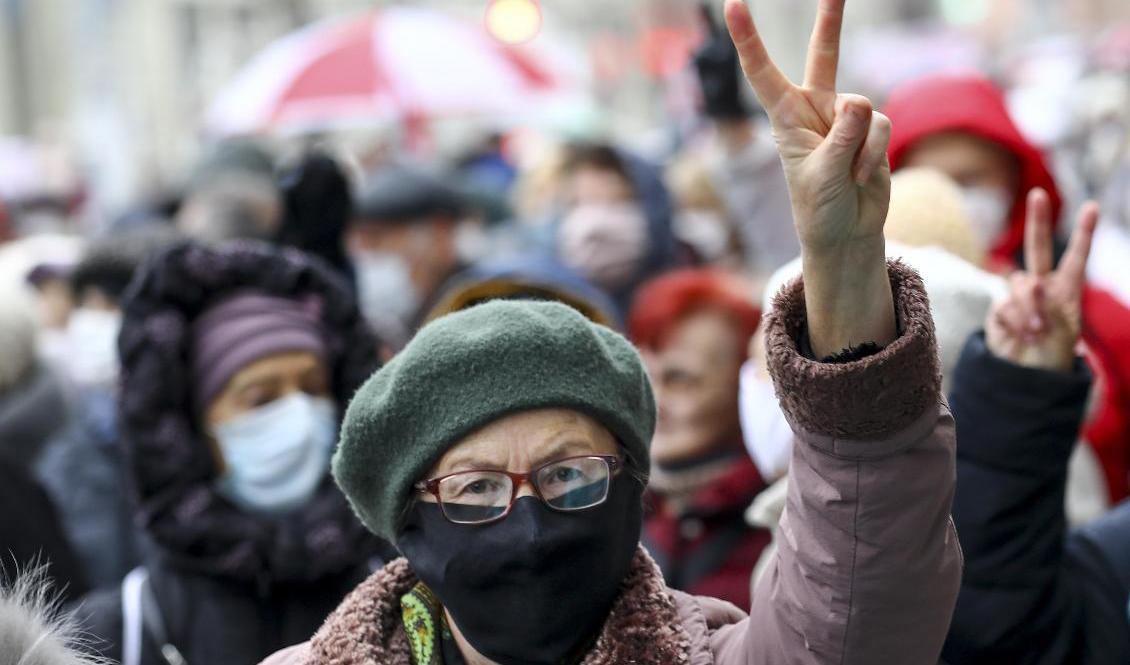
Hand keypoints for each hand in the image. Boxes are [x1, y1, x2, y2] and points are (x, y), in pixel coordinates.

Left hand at [726, 0, 893, 356]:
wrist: (846, 232)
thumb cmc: (820, 207)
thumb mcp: (822, 175)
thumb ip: (842, 138)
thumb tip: (860, 102)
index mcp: (785, 117)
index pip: (763, 73)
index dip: (749, 39)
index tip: (733, 5)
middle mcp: (815, 109)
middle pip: (824, 56)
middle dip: (829, 21)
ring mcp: (846, 117)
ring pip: (863, 109)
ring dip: (860, 147)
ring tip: (848, 174)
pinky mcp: (873, 129)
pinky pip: (881, 128)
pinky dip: (874, 154)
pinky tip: (862, 175)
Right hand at [986, 189, 1098, 371]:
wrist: (1027, 380)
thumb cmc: (1052, 356)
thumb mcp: (1062, 331)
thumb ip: (1047, 303)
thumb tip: (1029, 282)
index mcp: (1067, 291)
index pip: (1076, 258)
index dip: (1084, 233)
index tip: (1092, 206)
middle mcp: (1042, 289)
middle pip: (1038, 249)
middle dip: (1039, 221)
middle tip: (1038, 195)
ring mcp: (1018, 299)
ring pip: (1019, 284)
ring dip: (1029, 307)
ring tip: (1036, 332)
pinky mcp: (998, 312)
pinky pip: (1004, 306)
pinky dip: (1016, 322)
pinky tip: (1022, 337)